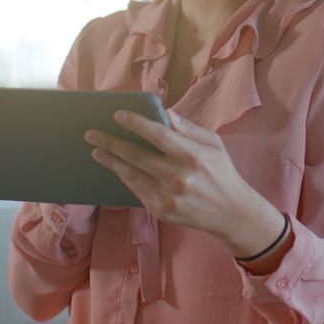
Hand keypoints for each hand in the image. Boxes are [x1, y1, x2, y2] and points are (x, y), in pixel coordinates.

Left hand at [84, 110, 284, 258]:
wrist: (230, 212)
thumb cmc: (221, 171)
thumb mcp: (213, 143)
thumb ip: (188, 128)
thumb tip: (164, 112)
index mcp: (193, 155)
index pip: (158, 135)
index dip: (136, 123)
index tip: (118, 115)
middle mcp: (178, 176)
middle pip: (137, 155)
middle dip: (111, 143)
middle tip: (92, 134)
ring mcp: (168, 196)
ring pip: (131, 175)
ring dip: (111, 161)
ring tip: (97, 151)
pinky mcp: (161, 211)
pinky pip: (136, 190)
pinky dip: (125, 177)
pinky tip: (117, 167)